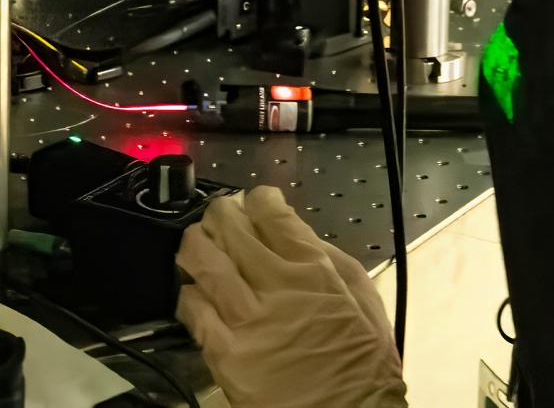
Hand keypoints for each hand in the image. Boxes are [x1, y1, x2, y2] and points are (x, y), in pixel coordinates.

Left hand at [176, 186, 406, 407]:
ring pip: (203, 262)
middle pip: (230, 228)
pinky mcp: (224, 352)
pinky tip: (196, 290)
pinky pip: (193, 309)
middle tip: (221, 215)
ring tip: (199, 243)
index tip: (256, 202)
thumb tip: (293, 231)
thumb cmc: (361, 357)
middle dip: (221, 213)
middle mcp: (275, 284)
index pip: (270, 212)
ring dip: (197, 244)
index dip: (258, 198)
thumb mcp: (360, 292)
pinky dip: (189, 292)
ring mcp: (245, 319)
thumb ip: (326, 256)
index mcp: (312, 266)